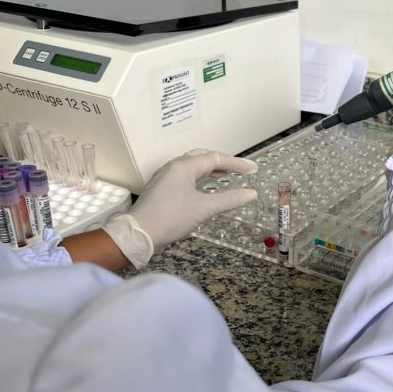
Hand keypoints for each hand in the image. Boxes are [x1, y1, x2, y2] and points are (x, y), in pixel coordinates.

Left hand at [103, 150, 256, 267]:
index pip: (215, 158)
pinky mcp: (161, 189)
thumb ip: (229, 199)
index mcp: (183, 166)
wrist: (139, 234)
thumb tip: (251, 194)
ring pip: (192, 166)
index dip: (236, 163)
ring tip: (226, 175)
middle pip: (202, 157)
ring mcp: (165, 177)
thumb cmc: (172, 217)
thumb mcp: (204, 208)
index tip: (253, 169)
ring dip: (210, 169)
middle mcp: (173, 167)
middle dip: (223, 161)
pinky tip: (205, 187)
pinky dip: (199, 177)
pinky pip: (184, 176)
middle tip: (240, 169)